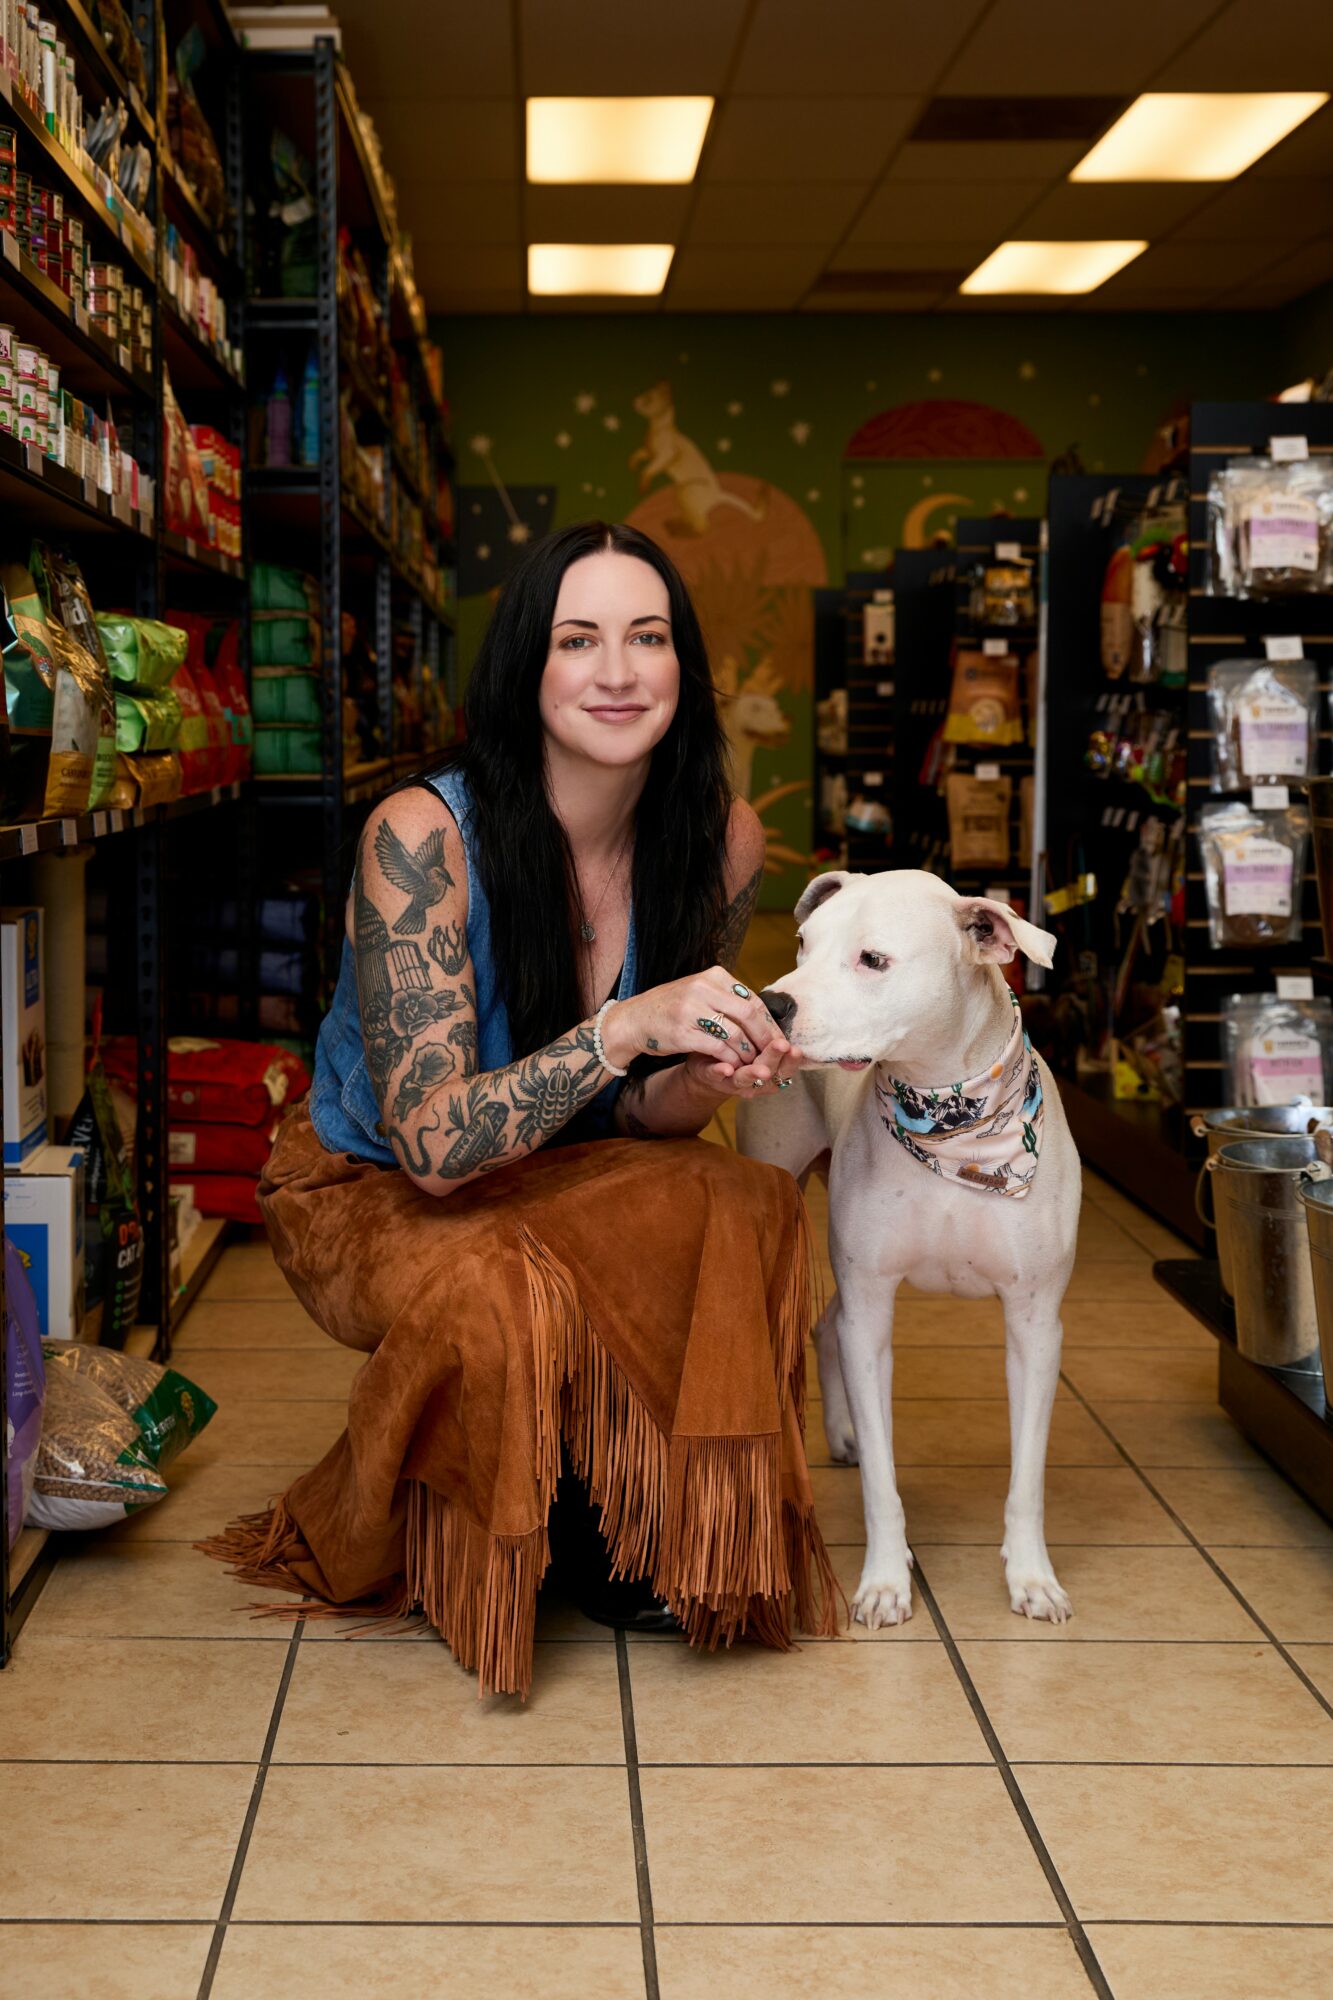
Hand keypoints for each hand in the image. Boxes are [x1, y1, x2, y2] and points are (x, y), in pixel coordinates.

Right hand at [600, 966, 796, 1078]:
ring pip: (735, 1033)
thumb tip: (762, 1014)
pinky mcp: (683, 1032)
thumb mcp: (700, 991)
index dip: (768, 1023)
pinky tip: (734, 1067)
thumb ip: (728, 997)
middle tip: (773, 1054)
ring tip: (753, 1063)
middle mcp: (703, 989)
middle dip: (764, 1038)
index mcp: (713, 976)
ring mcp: (692, 1010)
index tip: (778, 1039)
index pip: (752, 1000)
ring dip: (748, 1052)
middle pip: (748, 1015)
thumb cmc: (672, 1007)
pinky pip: (717, 1048)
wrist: (635, 1019)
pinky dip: (730, 1060)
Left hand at [683, 1043, 806, 1098]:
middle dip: (774, 1058)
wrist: (709, 1067)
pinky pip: (714, 1075)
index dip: (791, 1060)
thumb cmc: (740, 1052)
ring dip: (752, 1073)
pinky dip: (721, 1072)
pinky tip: (726, 1068)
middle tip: (782, 1046)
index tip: (796, 1049)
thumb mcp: (758, 1044)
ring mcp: (731, 1080)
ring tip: (762, 1070)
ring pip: (743, 1078)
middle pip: (768, 1071)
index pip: (785, 1068)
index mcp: (769, 1071)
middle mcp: (754, 1081)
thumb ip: (770, 1035)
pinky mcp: (710, 1076)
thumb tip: (784, 1015)